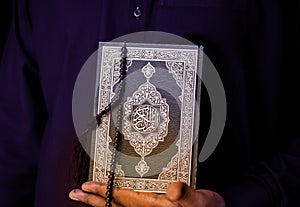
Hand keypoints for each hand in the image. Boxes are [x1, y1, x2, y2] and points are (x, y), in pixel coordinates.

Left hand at [69, 181, 225, 206]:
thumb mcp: (200, 200)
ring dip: (99, 201)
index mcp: (155, 206)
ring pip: (118, 206)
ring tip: (84, 196)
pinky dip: (113, 201)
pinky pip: (127, 205)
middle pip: (114, 206)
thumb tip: (174, 191)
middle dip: (93, 200)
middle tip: (75, 193)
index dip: (104, 193)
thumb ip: (187, 195)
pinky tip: (109, 198)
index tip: (87, 187)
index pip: (123, 199)